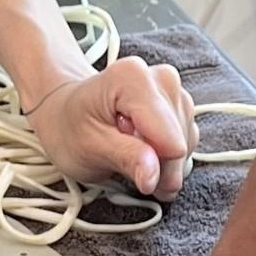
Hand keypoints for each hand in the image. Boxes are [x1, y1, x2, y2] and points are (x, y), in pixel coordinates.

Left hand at [29, 56, 199, 198]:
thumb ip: (125, 159)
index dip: (152, 165)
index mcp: (135, 79)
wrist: (68, 113)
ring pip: (185, 149)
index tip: (124, 158)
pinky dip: (167, 160)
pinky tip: (143, 150)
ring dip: (162, 165)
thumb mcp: (89, 148)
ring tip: (130, 153)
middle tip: (124, 160)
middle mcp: (162, 79)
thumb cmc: (72, 128)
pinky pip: (186, 147)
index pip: (170, 143)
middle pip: (180, 147)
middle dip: (157, 166)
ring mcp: (175, 93)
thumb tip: (153, 176)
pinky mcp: (182, 109)